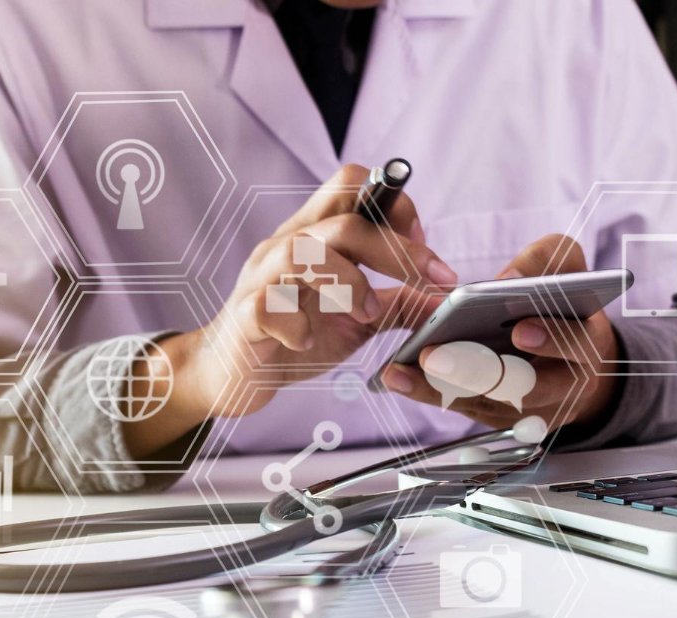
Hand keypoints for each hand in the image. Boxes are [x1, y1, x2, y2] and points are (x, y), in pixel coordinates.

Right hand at [123, 164, 456, 457]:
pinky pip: (266, 307)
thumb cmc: (292, 338)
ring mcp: (261, 279)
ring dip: (349, 281)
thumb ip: (397, 304)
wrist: (230, 373)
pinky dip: (295, 325)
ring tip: (368, 315)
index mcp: (315, 237)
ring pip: (302, 251)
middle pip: (342, 220)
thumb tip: (446, 299)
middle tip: (432, 279)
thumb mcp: (356, 321)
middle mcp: (285, 247)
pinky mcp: (243, 317)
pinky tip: (305, 343)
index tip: (426, 249)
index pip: (353, 185)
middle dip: (396, 248)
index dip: (396, 204)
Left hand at [379, 234, 620, 432]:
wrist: (575, 361)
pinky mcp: (501, 419)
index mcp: (587, 345)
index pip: (574, 344)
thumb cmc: (565, 304)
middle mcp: (564, 386)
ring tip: (400, 371)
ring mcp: (531, 410)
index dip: (549, 339)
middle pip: (522, 387)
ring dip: (439, 389)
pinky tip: (399, 376)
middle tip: (435, 357)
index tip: (519, 330)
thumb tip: (505, 279)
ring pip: (484, 404)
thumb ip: (544, 261)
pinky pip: (464, 409)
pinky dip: (430, 394)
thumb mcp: (567, 267)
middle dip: (476, 372)